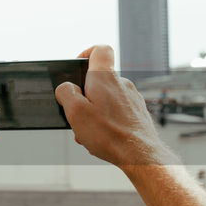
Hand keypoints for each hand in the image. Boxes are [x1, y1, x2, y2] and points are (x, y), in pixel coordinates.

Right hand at [54, 45, 174, 169]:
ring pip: (107, 99)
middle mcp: (122, 84)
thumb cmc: (109, 134)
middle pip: (99, 80)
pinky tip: (102, 139)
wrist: (139, 155)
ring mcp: (132, 99)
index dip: (86, 53)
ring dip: (95, 113)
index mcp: (105, 77)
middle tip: (77, 115)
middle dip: (84, 97)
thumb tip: (65, 88)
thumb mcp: (75, 112)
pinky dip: (107, 122)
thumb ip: (66, 93)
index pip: (100, 49)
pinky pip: (117, 112)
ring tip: (89, 133)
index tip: (77, 67)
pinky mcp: (138, 113)